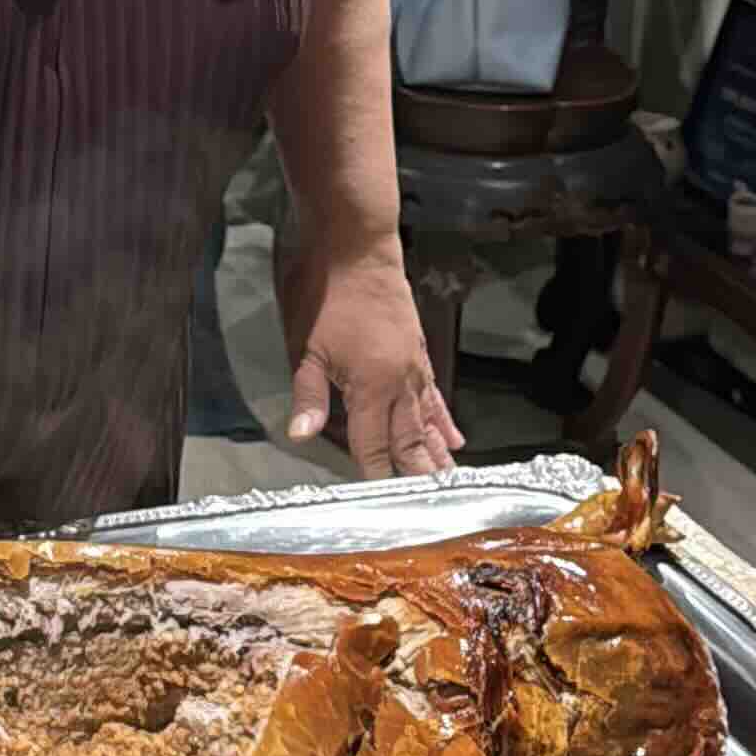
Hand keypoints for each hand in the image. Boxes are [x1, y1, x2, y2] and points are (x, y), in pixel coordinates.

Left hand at [278, 228, 462, 479]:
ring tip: (451, 481)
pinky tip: (454, 436)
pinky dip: (444, 419)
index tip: (384, 503)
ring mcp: (413, 368)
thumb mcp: (307, 348)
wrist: (358, 250)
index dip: (376, 474)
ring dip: (437, 453)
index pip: (373, 446)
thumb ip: (308, 396)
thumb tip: (301, 436)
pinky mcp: (417, 353)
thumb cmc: (326, 296)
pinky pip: (435, 395)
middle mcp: (400, 384)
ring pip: (428, 422)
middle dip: (420, 474)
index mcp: (371, 388)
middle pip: (410, 440)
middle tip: (437, 506)